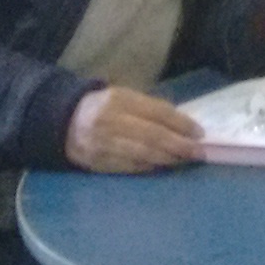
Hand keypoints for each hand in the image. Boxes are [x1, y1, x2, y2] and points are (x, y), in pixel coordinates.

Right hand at [62, 86, 202, 172]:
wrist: (64, 123)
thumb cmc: (104, 107)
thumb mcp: (124, 97)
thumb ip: (150, 108)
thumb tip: (183, 125)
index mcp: (119, 99)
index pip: (157, 112)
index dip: (181, 123)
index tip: (200, 133)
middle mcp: (110, 121)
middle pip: (152, 135)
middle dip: (179, 145)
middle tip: (199, 151)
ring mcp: (103, 144)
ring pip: (143, 154)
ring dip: (169, 158)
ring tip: (186, 159)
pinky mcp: (98, 162)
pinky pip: (130, 166)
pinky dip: (151, 166)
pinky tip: (165, 164)